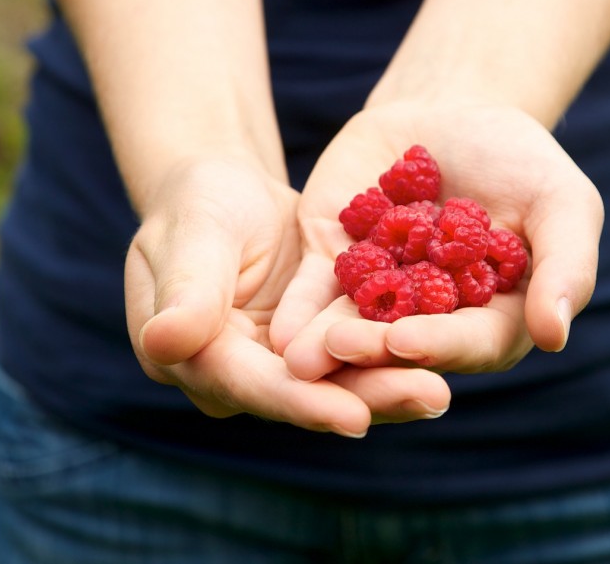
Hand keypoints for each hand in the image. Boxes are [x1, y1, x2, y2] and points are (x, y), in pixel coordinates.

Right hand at [124, 156, 449, 436]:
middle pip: (305, 396)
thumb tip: (165, 344)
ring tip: (443, 390)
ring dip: (392, 387)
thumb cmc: (198, 202)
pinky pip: (356, 356)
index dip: (301, 402)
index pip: (250, 388)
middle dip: (368, 400)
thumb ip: (186, 288)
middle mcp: (236, 377)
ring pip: (338, 384)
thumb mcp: (191, 233)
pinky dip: (396, 356)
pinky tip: (443, 356)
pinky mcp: (312, 346)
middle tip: (431, 400)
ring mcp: (276, 366)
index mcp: (189, 359)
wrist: (227, 193)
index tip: (353, 417)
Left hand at [272, 102, 602, 382]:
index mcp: (494, 317)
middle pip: (406, 346)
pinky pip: (317, 294)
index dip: (441, 346)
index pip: (472, 342)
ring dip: (328, 345)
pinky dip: (301, 311)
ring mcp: (382, 296)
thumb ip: (566, 265)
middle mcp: (436, 320)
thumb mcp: (560, 201)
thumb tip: (555, 335)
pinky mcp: (337, 269)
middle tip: (340, 348)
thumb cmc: (520, 160)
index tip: (407, 340)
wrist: (453, 113)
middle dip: (373, 350)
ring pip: (356, 329)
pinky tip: (281, 329)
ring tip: (299, 356)